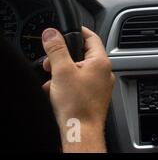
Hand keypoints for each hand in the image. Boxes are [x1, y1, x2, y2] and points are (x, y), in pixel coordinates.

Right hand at [41, 27, 114, 152]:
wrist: (82, 131)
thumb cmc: (77, 104)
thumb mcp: (62, 71)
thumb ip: (57, 49)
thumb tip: (51, 33)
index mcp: (101, 62)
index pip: (92, 37)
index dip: (78, 31)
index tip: (67, 29)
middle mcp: (105, 72)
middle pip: (83, 55)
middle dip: (64, 57)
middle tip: (51, 62)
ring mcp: (102, 85)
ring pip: (80, 71)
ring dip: (64, 72)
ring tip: (52, 80)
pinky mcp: (96, 96)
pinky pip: (81, 84)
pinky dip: (68, 84)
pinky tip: (57, 92)